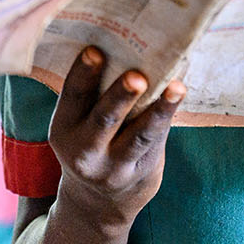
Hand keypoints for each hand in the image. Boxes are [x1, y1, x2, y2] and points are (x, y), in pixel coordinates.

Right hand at [49, 47, 183, 226]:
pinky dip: (169, 115)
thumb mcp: (82, 123)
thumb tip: (133, 44)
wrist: (101, 200)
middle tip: (137, 76)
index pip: (72, 96)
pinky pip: (156, 140)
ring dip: (159, 109)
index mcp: (64, 127)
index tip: (95, 50)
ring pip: (138, 134)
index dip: (82, 74)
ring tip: (177, 87)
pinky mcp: (139, 170)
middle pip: (104, 118)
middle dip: (120, 96)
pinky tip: (180, 93)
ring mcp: (112, 165)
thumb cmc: (96, 139)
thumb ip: (97, 95)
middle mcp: (84, 149)